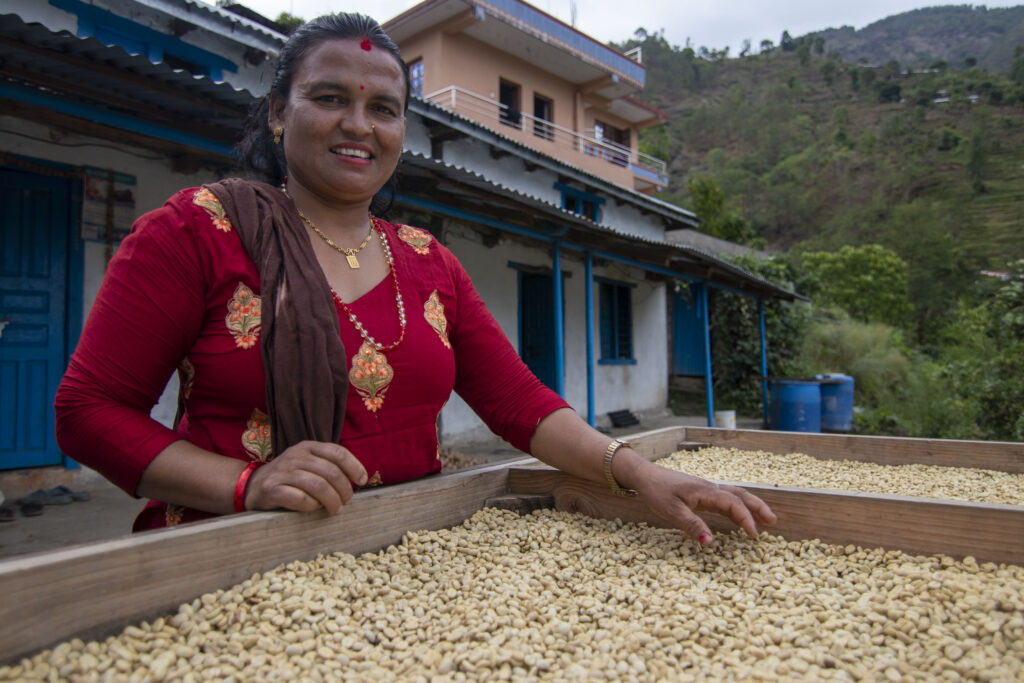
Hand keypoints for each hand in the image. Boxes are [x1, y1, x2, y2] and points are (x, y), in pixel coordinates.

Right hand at [245, 441, 367, 513]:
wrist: (252, 486)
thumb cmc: (289, 478)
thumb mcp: (307, 465)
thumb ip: (328, 466)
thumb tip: (358, 479)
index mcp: (308, 447)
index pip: (338, 452)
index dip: (354, 466)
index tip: (363, 480)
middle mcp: (295, 456)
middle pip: (331, 472)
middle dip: (344, 490)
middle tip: (347, 501)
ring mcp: (282, 471)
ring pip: (318, 486)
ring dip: (331, 500)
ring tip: (335, 509)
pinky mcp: (271, 489)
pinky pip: (300, 499)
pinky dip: (312, 506)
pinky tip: (313, 508)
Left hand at [633, 465, 776, 545]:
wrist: (646, 475)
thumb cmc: (657, 491)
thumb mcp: (672, 511)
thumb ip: (692, 526)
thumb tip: (710, 542)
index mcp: (706, 492)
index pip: (733, 504)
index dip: (746, 518)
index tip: (754, 535)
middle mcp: (711, 489)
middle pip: (741, 495)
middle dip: (758, 508)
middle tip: (773, 522)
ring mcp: (708, 490)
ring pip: (735, 496)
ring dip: (751, 506)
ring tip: (766, 519)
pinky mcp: (703, 493)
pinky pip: (726, 499)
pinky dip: (738, 507)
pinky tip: (740, 516)